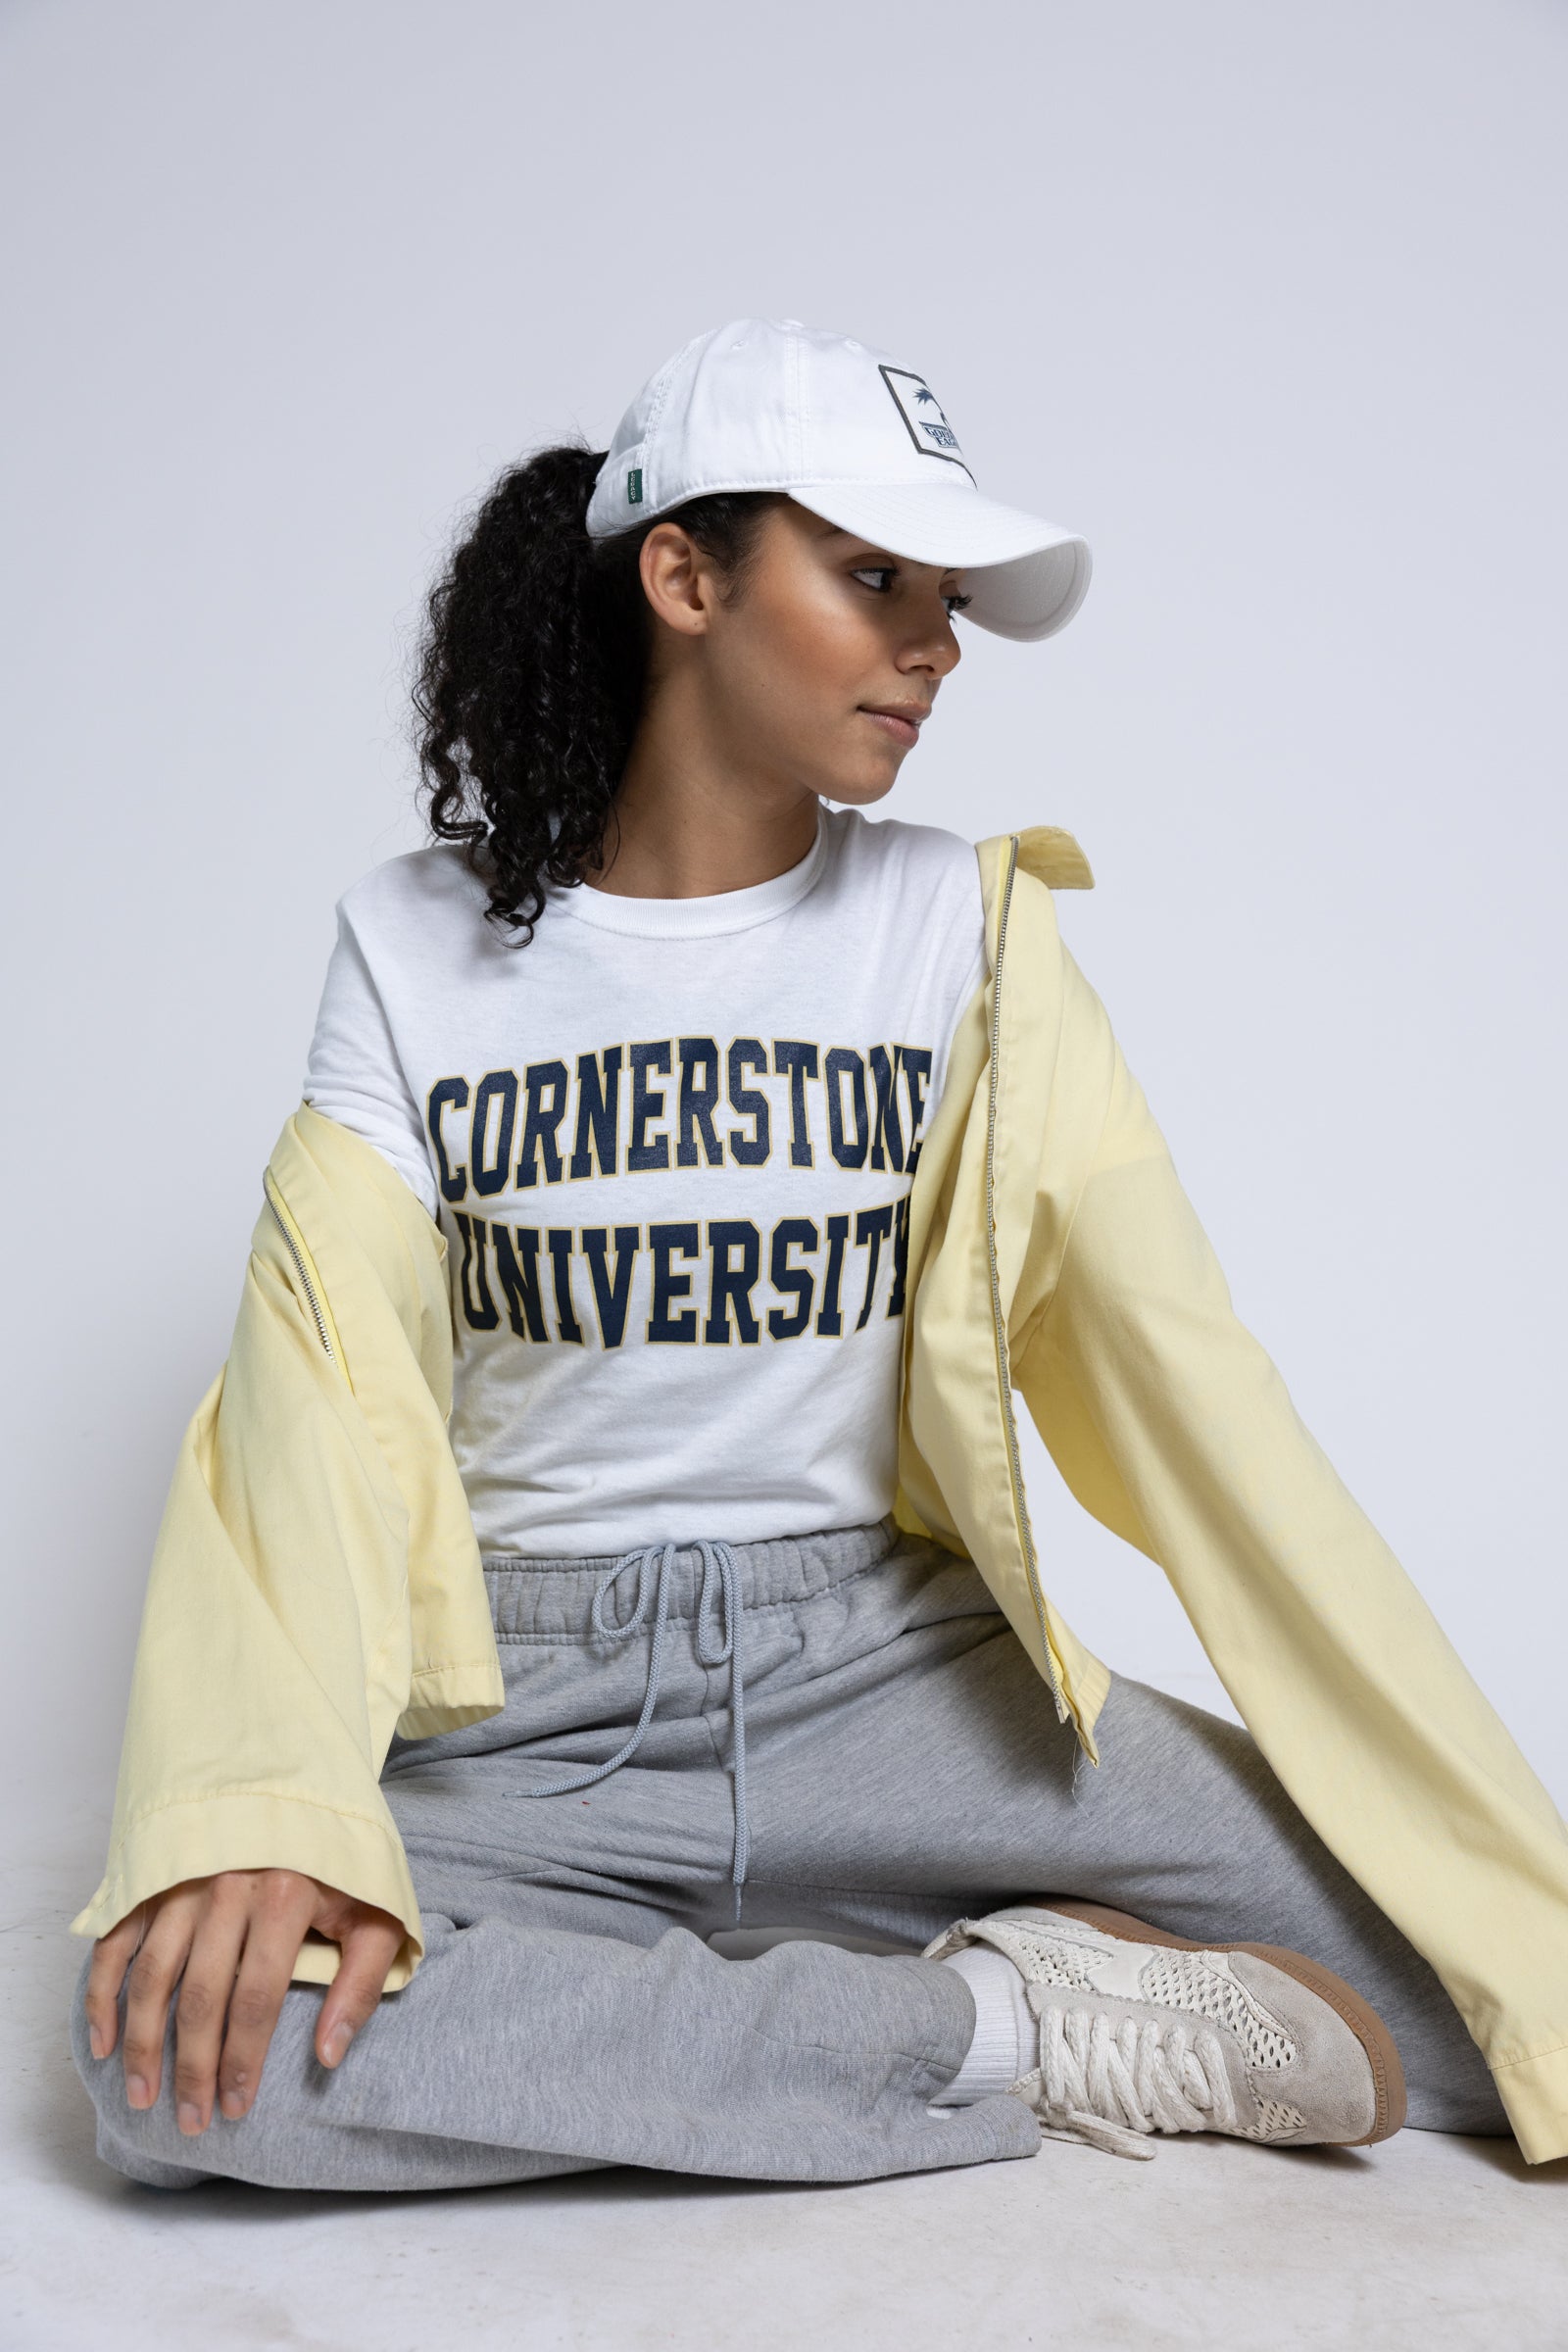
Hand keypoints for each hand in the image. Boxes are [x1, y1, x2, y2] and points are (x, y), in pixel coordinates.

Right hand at [84, 1870, 404, 2135]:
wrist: (302, 1787)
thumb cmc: (340, 1863)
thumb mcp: (375, 1913)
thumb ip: (360, 1984)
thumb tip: (329, 2056)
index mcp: (285, 1897)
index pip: (256, 1999)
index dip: (243, 2059)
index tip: (237, 2106)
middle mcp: (228, 1887)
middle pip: (200, 1996)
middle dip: (192, 2068)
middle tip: (191, 2120)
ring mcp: (184, 1881)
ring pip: (152, 1976)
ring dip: (143, 2043)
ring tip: (143, 2095)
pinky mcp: (154, 1878)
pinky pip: (118, 1941)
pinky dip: (103, 1993)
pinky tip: (103, 2042)